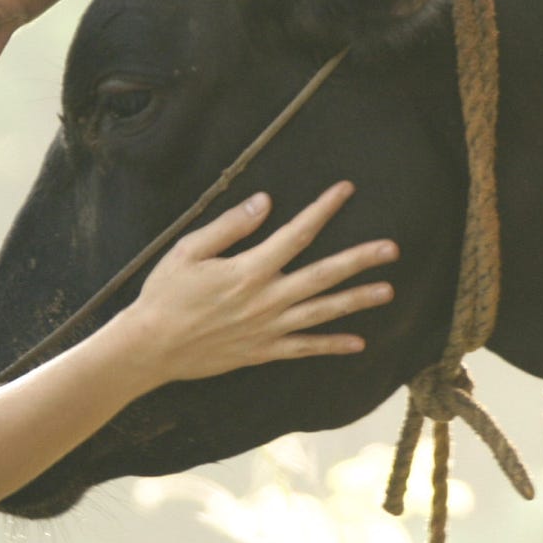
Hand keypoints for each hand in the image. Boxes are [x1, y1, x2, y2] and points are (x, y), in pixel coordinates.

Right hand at [126, 182, 396, 382]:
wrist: (150, 347)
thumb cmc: (164, 295)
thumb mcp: (188, 251)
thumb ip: (230, 227)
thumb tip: (265, 202)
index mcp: (249, 270)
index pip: (297, 233)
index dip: (323, 209)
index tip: (345, 190)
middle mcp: (267, 300)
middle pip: (323, 275)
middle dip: (359, 259)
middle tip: (392, 248)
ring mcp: (268, 329)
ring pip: (323, 312)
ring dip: (357, 301)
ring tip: (388, 290)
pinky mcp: (262, 352)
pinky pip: (305, 349)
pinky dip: (332, 346)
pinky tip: (358, 343)